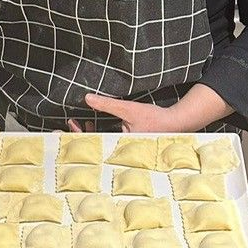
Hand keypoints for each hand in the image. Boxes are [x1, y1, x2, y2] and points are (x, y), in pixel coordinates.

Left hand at [75, 85, 235, 132]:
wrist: (175, 123)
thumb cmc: (154, 119)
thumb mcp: (128, 109)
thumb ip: (107, 104)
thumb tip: (88, 98)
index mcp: (118, 144)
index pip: (93, 141)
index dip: (80, 134)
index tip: (72, 125)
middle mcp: (120, 149)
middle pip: (96, 143)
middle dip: (84, 134)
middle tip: (73, 124)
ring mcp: (125, 147)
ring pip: (103, 141)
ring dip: (93, 132)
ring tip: (84, 123)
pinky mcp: (129, 143)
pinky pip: (111, 139)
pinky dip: (103, 132)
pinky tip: (99, 125)